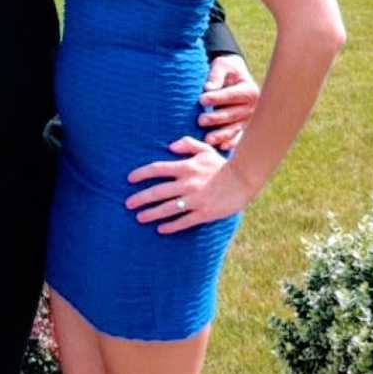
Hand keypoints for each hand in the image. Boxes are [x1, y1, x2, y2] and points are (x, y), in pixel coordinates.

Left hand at [125, 137, 250, 233]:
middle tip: (128, 204)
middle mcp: (188, 184)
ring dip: (151, 214)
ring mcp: (195, 200)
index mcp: (186, 167)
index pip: (157, 169)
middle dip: (140, 198)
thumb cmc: (222, 165)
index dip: (141, 174)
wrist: (244, 180)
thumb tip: (170, 147)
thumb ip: (187, 144)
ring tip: (139, 218)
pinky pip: (183, 221)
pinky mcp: (204, 213)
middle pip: (157, 192)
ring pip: (167, 209)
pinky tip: (161, 229)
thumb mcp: (205, 150)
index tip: (129, 179)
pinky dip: (171, 226)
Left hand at [198, 54, 258, 149]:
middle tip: (200, 120)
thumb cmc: (227, 70)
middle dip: (216, 118)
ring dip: (221, 135)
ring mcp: (249, 119)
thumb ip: (216, 75)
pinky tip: (221, 147)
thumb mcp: (222, 65)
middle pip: (233, 114)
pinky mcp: (243, 128)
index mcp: (250, 90)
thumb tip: (209, 87)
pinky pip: (237, 137)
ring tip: (207, 139)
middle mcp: (253, 107)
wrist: (234, 77)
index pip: (232, 95)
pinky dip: (230, 143)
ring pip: (234, 128)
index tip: (201, 99)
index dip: (217, 97)